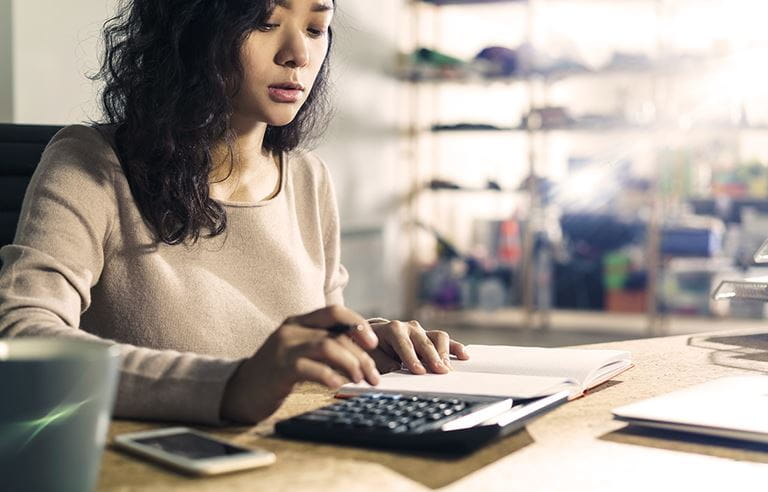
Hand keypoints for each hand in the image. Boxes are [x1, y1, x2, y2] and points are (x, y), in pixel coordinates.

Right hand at [220, 305, 380, 423]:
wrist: (240, 392)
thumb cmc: (276, 373)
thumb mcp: (300, 351)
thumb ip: (323, 344)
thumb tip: (362, 351)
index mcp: (299, 322)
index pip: (335, 312)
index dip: (358, 325)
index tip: (374, 344)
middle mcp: (291, 330)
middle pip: (336, 335)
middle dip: (362, 356)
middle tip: (374, 376)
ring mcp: (284, 348)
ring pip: (328, 347)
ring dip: (351, 365)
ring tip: (360, 380)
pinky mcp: (279, 369)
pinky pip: (311, 368)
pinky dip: (330, 376)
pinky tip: (338, 385)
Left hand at [367, 319, 469, 374]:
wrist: (374, 336)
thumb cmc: (372, 347)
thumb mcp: (369, 354)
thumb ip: (380, 361)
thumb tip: (394, 368)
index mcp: (393, 329)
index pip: (404, 344)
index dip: (411, 357)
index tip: (419, 371)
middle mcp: (410, 328)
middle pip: (424, 342)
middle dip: (432, 357)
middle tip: (439, 371)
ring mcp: (423, 332)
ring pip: (439, 338)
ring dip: (445, 353)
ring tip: (448, 369)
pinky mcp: (431, 338)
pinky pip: (447, 342)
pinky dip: (456, 348)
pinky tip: (464, 356)